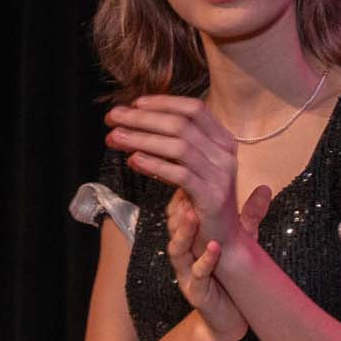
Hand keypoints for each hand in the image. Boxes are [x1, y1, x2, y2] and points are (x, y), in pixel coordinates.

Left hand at [107, 96, 245, 253]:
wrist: (223, 237)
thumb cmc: (202, 199)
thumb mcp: (192, 166)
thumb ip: (174, 144)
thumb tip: (136, 122)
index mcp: (223, 141)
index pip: (194, 109)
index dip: (164, 102)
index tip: (135, 104)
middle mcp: (225, 154)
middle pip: (182, 125)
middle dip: (143, 118)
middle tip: (114, 118)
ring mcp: (221, 175)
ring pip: (180, 147)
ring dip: (142, 139)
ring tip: (116, 138)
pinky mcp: (211, 197)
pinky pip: (180, 174)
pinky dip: (154, 164)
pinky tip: (134, 160)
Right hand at [165, 188, 269, 340]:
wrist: (231, 317)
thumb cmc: (231, 275)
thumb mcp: (242, 242)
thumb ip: (250, 216)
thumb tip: (265, 187)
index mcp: (191, 239)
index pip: (180, 211)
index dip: (183, 193)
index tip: (191, 172)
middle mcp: (184, 254)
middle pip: (173, 226)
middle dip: (178, 207)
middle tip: (185, 187)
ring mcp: (187, 273)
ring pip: (177, 249)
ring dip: (184, 232)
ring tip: (192, 215)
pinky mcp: (196, 293)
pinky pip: (196, 275)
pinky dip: (205, 261)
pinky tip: (214, 249)